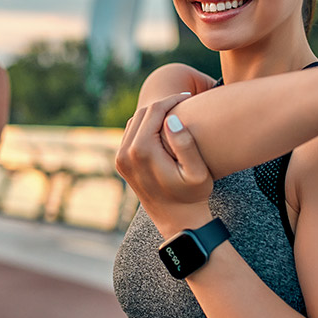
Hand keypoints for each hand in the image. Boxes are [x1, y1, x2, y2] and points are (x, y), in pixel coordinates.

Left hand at [115, 92, 214, 235]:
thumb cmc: (193, 196)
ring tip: (176, 113)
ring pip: (135, 121)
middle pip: (143, 113)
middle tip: (184, 102)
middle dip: (163, 104)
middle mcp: (125, 153)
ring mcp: (120, 158)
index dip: (172, 99)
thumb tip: (171, 119)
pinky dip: (145, 126)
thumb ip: (185, 144)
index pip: (155, 110)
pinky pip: (131, 133)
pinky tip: (163, 128)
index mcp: (142, 151)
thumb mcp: (197, 172)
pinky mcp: (121, 162)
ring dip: (153, 114)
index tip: (189, 97)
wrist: (177, 220)